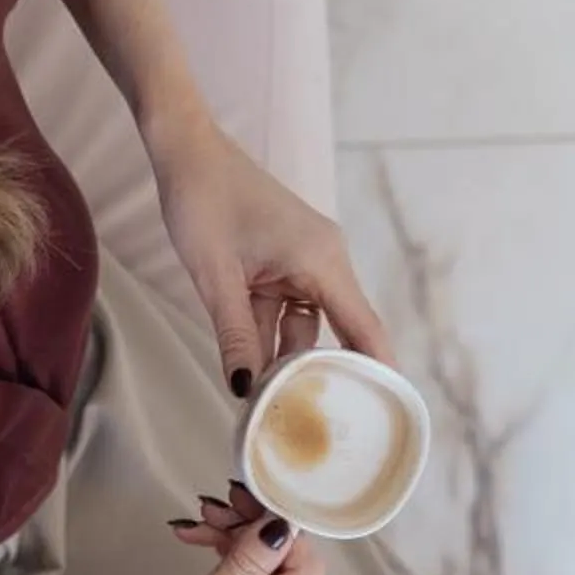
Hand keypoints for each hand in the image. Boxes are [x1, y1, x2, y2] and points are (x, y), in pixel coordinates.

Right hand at [68, 517, 325, 574]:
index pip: (305, 574)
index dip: (283, 531)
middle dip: (256, 531)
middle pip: (290, 572)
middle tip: (218, 504)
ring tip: (201, 520)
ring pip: (269, 573)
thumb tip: (281, 529)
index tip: (249, 499)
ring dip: (239, 540)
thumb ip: (242, 569)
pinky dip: (230, 558)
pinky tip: (202, 540)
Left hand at [147, 114, 394, 397]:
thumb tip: (245, 391)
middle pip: (338, 332)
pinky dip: (268, 334)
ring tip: (265, 402)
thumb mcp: (215, 276)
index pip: (365, 328)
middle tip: (307, 422)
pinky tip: (248, 365)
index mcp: (323, 260)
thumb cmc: (203, 202)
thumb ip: (235, 335)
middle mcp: (325, 261)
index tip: (388, 413)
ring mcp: (305, 260)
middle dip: (320, 375)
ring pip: (305, 325)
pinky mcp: (285, 260)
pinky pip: (285, 308)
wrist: (185, 151)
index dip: (380, 372)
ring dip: (283, 356)